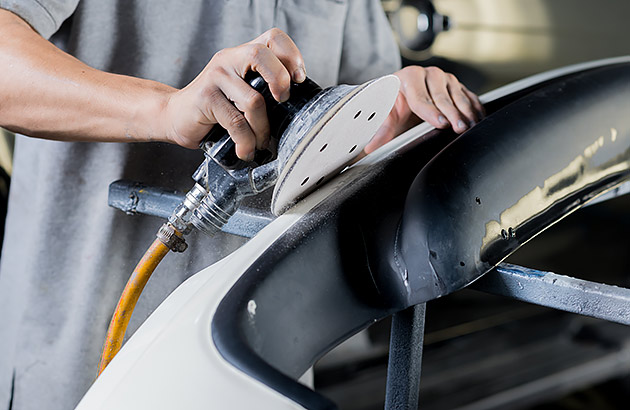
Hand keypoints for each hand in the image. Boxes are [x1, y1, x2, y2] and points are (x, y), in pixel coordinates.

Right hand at [164, 28, 306, 159]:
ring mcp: (215, 76)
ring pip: (253, 100)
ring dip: (262, 129)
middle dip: (280, 81)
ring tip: (259, 142)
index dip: (291, 55)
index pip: (273, 38)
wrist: (175, 116)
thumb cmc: (214, 107)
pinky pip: (237, 122)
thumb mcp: (242, 91)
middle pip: (261, 55)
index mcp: (242, 54)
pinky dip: (246, 141)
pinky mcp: (206, 98)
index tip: (299, 79)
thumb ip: (263, 88)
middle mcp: (229, 59)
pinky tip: (245, 149)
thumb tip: (297, 105)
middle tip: (282, 102)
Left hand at [365, 66, 484, 153]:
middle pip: (442, 95)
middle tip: (459, 127)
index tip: (440, 122)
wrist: (399, 91)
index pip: (420, 97)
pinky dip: (475, 106)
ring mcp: (444, 78)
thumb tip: (372, 146)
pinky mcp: (455, 85)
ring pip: (458, 94)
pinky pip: (468, 95)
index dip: (430, 111)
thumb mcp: (383, 113)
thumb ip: (380, 128)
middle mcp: (428, 74)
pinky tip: (479, 118)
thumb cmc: (391, 101)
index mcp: (408, 77)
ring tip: (471, 125)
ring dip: (466, 110)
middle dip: (452, 113)